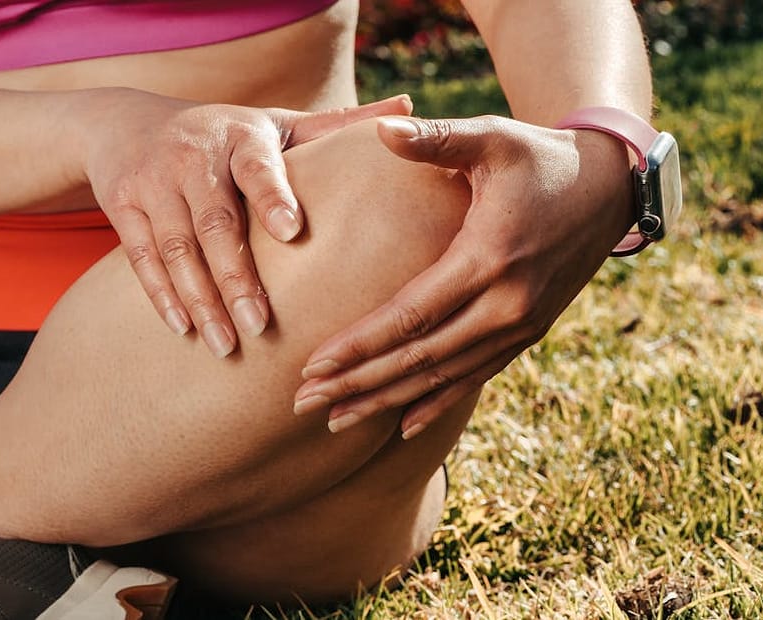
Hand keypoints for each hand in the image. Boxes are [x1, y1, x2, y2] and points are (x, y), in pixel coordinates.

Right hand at [80, 90, 411, 357]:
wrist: (125, 122)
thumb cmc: (223, 134)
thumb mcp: (274, 122)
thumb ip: (336, 126)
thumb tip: (410, 111)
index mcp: (242, 135)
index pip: (258, 167)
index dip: (272, 196)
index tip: (293, 232)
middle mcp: (194, 155)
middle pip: (214, 222)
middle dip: (236, 277)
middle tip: (260, 327)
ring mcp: (152, 181)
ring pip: (176, 247)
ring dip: (199, 299)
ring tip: (225, 346)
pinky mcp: (121, 204)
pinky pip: (141, 256)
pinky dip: (161, 295)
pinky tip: (182, 329)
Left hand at [294, 115, 634, 437]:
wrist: (609, 187)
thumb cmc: (540, 157)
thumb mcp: (493, 137)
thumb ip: (438, 138)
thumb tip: (383, 128)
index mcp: (488, 258)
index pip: (410, 315)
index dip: (360, 344)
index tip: (314, 366)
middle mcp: (507, 304)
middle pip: (419, 358)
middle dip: (359, 384)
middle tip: (305, 404)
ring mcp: (521, 325)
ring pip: (443, 377)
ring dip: (387, 402)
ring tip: (337, 421)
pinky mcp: (528, 332)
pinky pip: (474, 377)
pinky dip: (436, 401)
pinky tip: (402, 424)